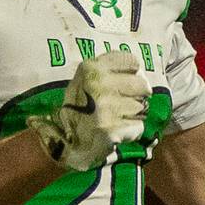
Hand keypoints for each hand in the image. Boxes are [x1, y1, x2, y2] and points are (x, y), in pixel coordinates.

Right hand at [29, 50, 149, 169]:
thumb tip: (141, 73)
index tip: (125, 83)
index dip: (132, 74)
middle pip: (142, 85)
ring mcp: (104, 108)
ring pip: (141, 106)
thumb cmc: (79, 108)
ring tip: (115, 119)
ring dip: (132, 115)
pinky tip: (116, 132)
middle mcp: (97, 84)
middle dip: (136, 96)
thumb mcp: (84, 80)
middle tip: (121, 105)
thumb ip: (108, 70)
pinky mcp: (110, 129)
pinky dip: (131, 131)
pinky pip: (138, 126)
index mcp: (91, 68)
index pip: (132, 62)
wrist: (62, 142)